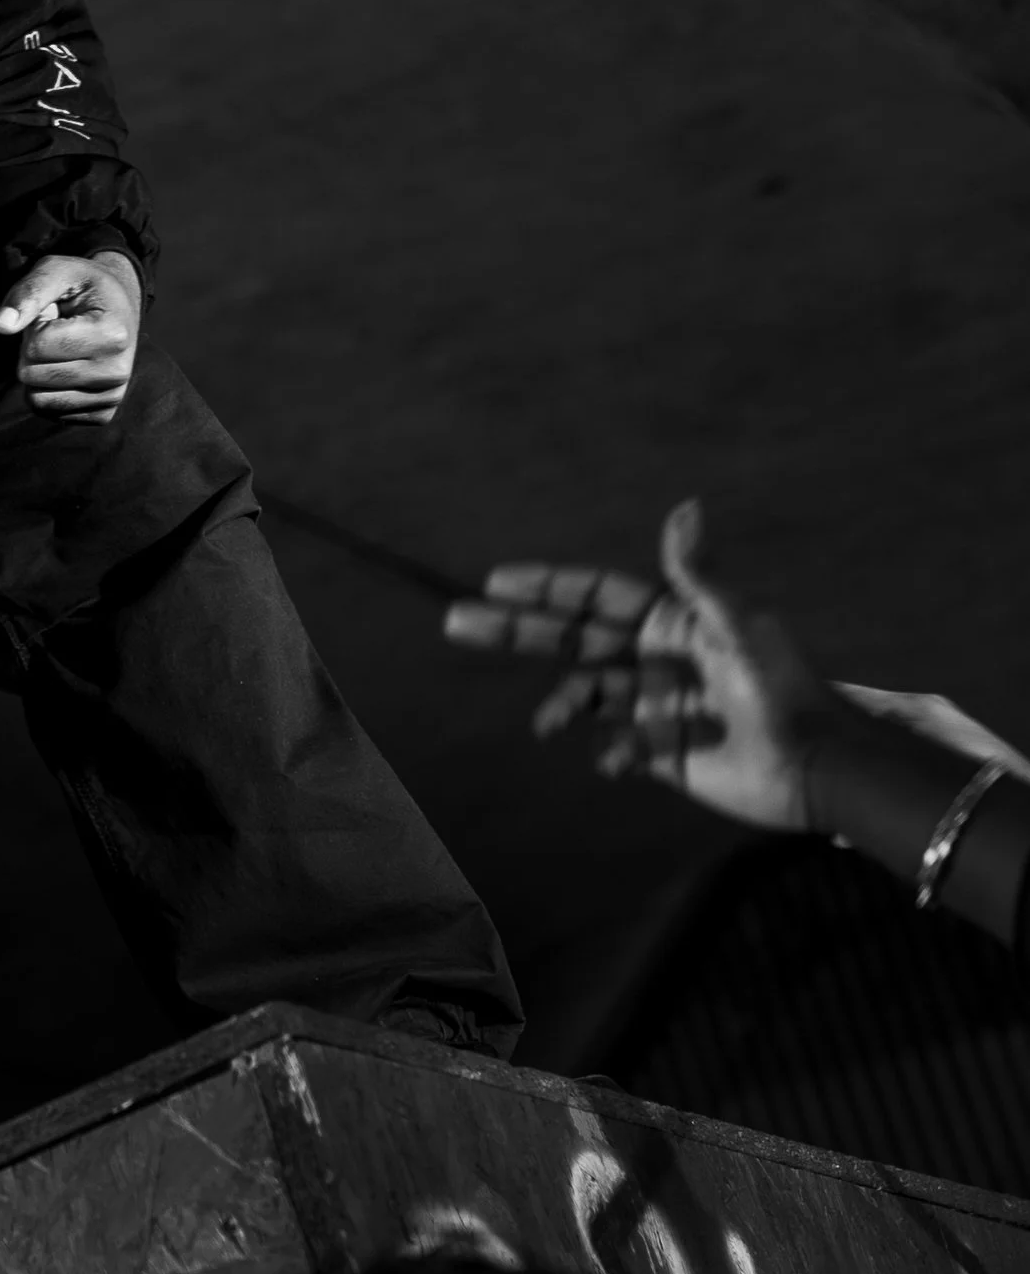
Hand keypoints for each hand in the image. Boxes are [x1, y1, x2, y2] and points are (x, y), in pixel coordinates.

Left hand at [0, 248, 141, 422]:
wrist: (119, 305)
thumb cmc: (83, 285)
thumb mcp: (56, 270)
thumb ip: (27, 293)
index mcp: (112, 335)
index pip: (36, 345)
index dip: (33, 324)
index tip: (54, 313)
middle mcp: (116, 373)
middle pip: (32, 375)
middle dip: (32, 350)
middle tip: (56, 331)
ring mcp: (111, 397)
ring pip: (37, 399)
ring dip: (37, 371)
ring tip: (61, 349)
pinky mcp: (102, 415)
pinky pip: (49, 412)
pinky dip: (46, 391)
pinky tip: (66, 368)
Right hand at [442, 498, 834, 831]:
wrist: (815, 767)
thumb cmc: (781, 688)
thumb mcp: (739, 623)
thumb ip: (699, 575)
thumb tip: (685, 506)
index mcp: (671, 620)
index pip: (595, 596)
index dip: (547, 585)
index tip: (495, 580)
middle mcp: (656, 658)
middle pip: (573, 641)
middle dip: (518, 631)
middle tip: (458, 622)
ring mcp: (656, 706)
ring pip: (588, 696)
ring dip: (562, 705)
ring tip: (545, 724)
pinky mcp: (663, 753)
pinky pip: (617, 747)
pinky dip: (610, 752)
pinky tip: (617, 761)